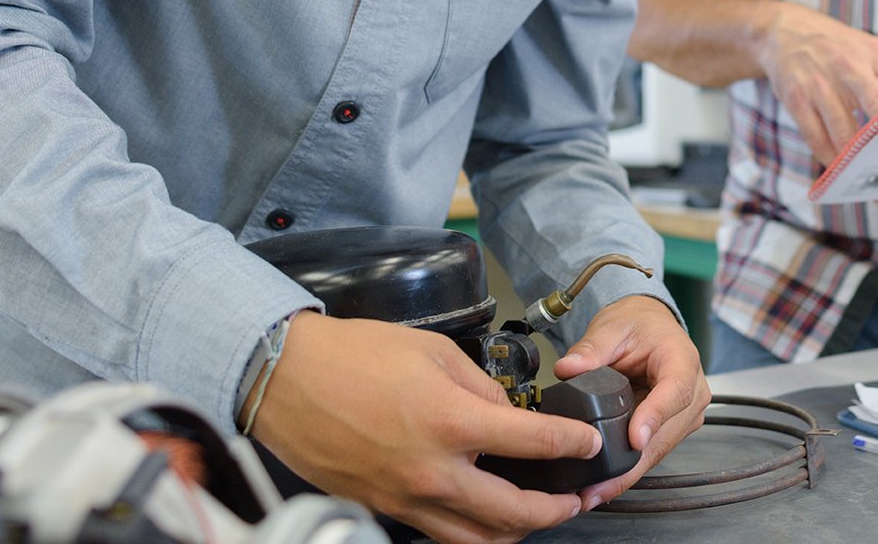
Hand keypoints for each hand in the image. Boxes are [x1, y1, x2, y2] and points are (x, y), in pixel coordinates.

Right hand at [251, 311, 599, 543]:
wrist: (287, 379)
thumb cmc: (353, 356)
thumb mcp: (434, 352)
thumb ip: (481, 387)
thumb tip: (508, 412)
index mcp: (451, 422)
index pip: (534, 443)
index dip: (572, 445)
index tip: (589, 444)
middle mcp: (433, 471)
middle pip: (514, 513)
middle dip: (556, 509)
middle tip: (577, 498)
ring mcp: (406, 498)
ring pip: (478, 539)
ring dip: (517, 532)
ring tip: (538, 515)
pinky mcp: (384, 508)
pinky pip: (439, 533)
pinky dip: (472, 530)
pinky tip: (484, 513)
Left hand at [552, 294, 708, 511]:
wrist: (649, 327)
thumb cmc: (639, 325)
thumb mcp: (613, 327)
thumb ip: (591, 349)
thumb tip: (569, 368)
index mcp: (682, 359)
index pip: (675, 391)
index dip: (655, 416)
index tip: (634, 438)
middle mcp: (692, 390)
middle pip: (667, 432)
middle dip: (633, 463)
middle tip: (600, 484)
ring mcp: (684, 414)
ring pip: (659, 451)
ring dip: (628, 473)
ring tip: (595, 492)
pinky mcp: (671, 429)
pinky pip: (650, 453)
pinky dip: (628, 470)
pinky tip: (605, 486)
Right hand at [757, 2, 877, 165]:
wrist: (785, 30)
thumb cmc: (837, 48)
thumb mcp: (869, 51)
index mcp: (876, 54)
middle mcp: (849, 66)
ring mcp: (820, 84)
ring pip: (845, 134)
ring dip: (858, 161)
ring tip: (870, 178)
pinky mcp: (796, 99)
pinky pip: (817, 140)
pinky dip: (830, 158)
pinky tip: (840, 167)